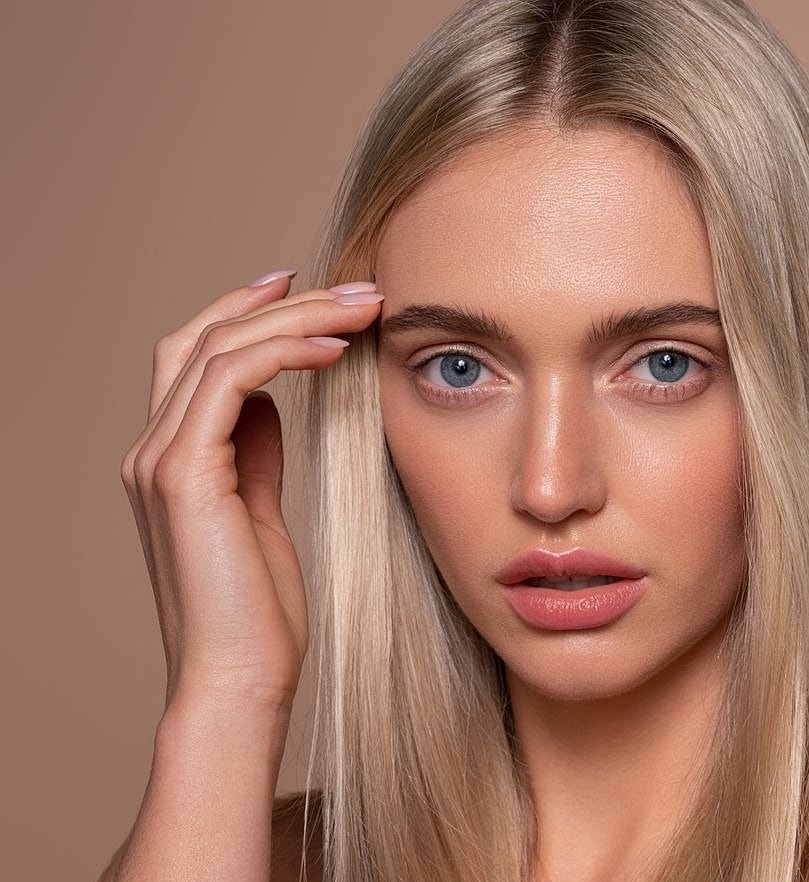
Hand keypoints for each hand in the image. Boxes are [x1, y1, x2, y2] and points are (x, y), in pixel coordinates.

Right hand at [119, 271, 382, 715]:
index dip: (247, 311)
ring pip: (219, 347)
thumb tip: (273, 404)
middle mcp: (151, 450)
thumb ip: (256, 454)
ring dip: (297, 317)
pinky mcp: (183, 475)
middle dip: (283, 301)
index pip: (197, 355)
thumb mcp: (263, 511)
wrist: (239, 677)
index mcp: (170, 458)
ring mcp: (160, 460)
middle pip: (204, 336)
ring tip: (364, 309)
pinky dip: (282, 351)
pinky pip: (229, 382)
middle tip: (358, 289)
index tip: (310, 287)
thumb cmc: (259, 611)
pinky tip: (334, 349)